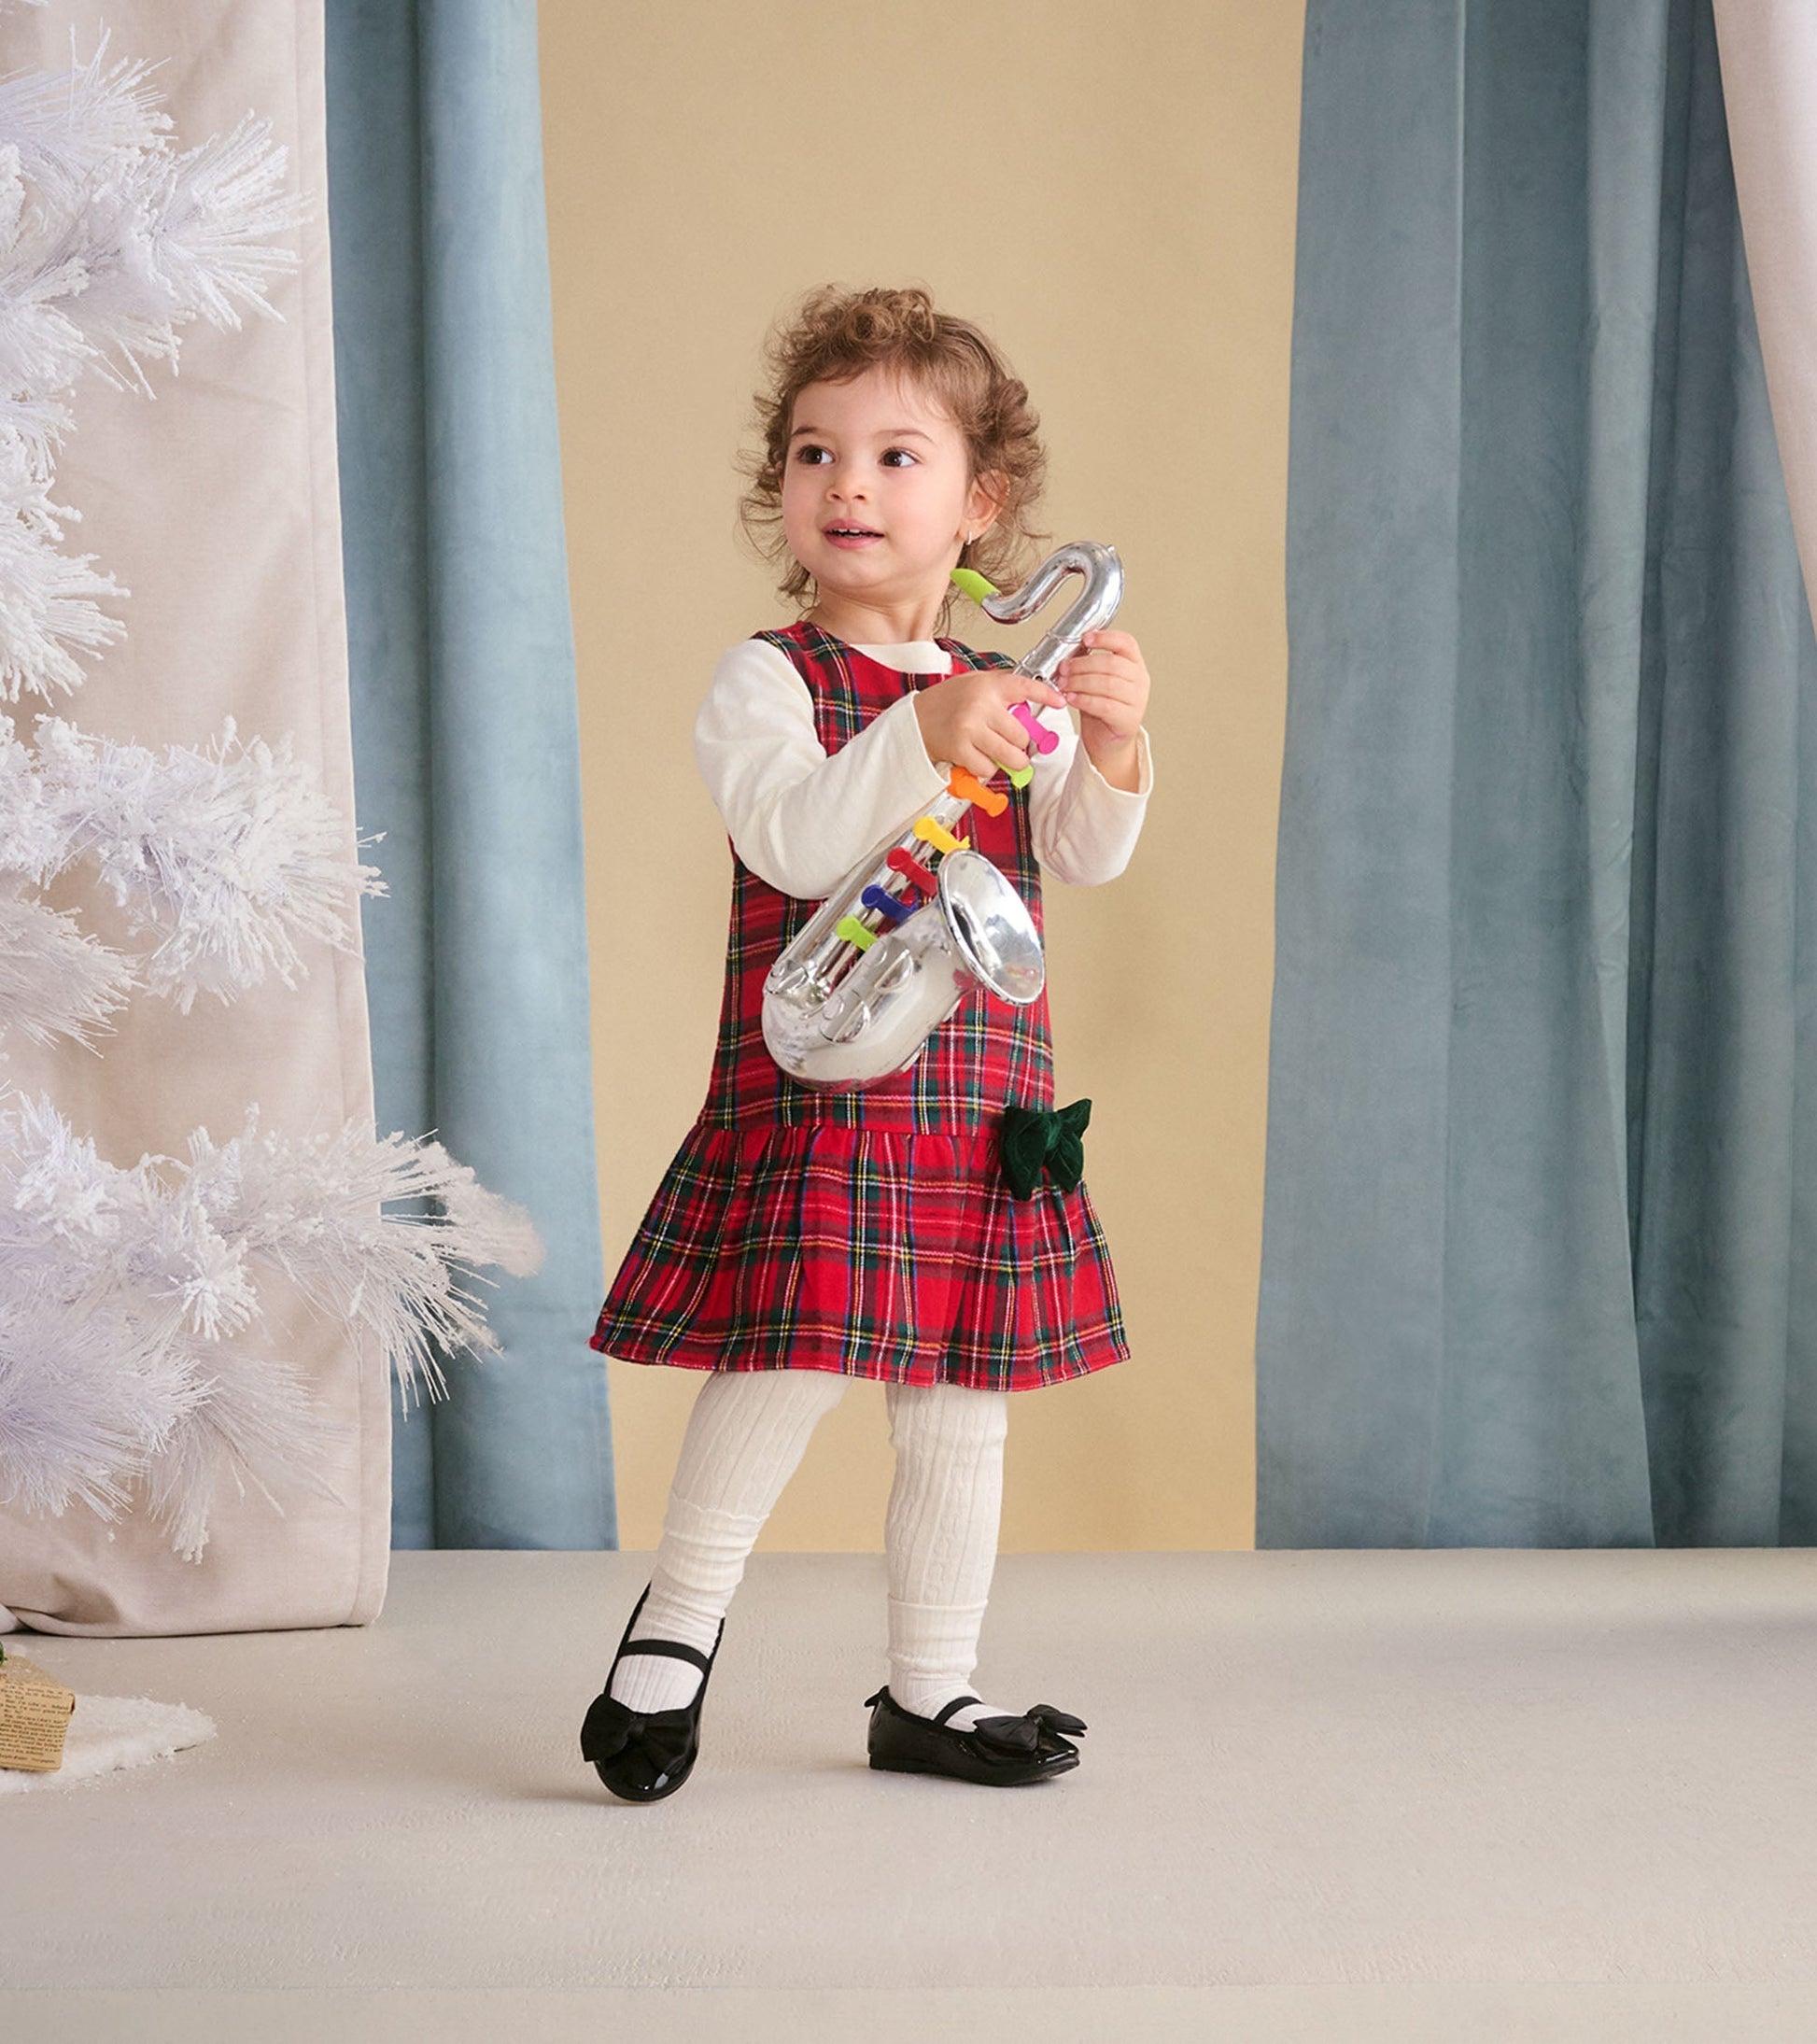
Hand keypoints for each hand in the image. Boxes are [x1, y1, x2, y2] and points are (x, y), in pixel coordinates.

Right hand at [913, 667, 1069, 782]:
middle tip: (1012, 744)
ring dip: (1011, 761)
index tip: (1060, 702)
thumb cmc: (948, 702)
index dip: (1047, 695)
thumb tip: (1033, 707)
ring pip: (1011, 756)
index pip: (1025, 687)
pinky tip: (978, 757)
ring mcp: (970, 728)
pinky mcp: (960, 750)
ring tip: (1002, 755)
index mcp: (988, 686)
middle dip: (1021, 744)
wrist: (916, 718)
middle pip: (1022, 735)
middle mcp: (981, 705)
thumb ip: (1002, 692)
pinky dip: (987, 768)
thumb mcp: (976, 684)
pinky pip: (988, 768)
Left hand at [1058, 630, 1148, 790]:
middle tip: (1064, 668)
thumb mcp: (1096, 680)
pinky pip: (1105, 705)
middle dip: (1083, 664)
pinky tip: (1072, 698)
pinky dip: (1084, 700)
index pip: (1126, 643)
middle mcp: (1139, 680)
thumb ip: (1088, 665)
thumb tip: (1068, 654)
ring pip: (1108, 684)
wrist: (1107, 740)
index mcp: (1134, 664)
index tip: (1085, 638)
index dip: (1105, 637)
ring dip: (1080, 682)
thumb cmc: (1101, 708)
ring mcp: (1137, 700)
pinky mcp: (1128, 719)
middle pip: (1112, 664)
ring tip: (1064, 684)